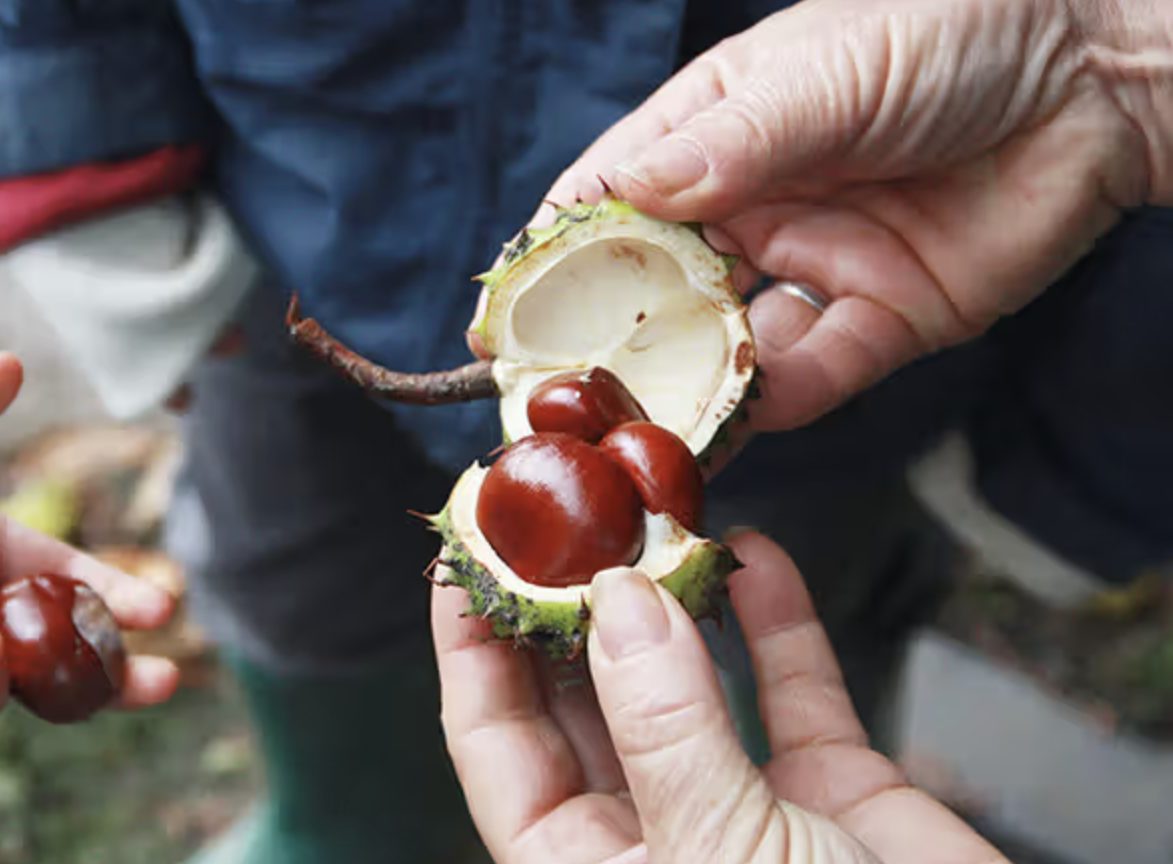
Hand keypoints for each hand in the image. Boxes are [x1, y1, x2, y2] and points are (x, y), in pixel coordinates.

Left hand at [432, 531, 1007, 863]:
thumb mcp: (718, 857)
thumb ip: (665, 727)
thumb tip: (614, 602)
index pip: (494, 744)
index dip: (471, 649)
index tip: (467, 557)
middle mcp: (650, 840)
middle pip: (581, 700)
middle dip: (569, 604)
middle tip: (561, 513)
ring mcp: (741, 813)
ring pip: (683, 686)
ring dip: (671, 605)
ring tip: (649, 520)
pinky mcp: (833, 797)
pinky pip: (792, 693)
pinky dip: (777, 625)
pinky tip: (756, 554)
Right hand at [474, 0, 1171, 432]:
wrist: (1104, 74)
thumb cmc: (957, 30)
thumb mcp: (828, 74)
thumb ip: (732, 142)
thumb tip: (625, 193)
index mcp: (721, 131)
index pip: (613, 197)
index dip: (555, 255)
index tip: (505, 314)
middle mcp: (754, 204)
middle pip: (658, 287)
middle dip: (610, 342)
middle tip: (559, 401)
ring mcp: (814, 264)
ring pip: (729, 344)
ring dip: (689, 387)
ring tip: (641, 433)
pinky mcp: (881, 317)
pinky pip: (817, 371)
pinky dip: (781, 398)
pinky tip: (746, 418)